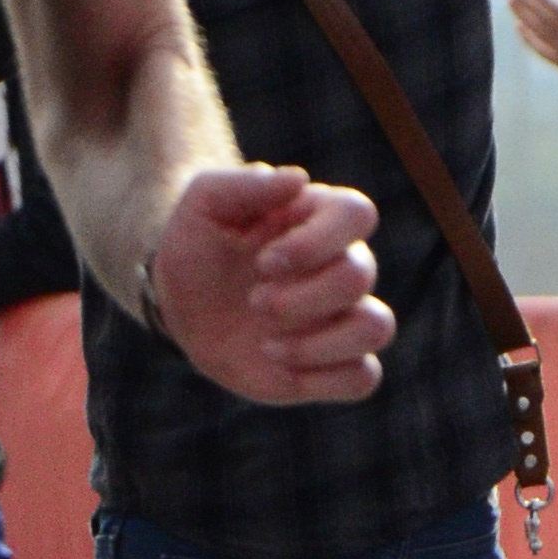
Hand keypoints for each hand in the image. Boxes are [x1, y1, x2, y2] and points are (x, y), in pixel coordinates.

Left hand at [148, 163, 390, 406]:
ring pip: (376, 328)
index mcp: (319, 218)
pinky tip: (278, 367)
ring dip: (321, 343)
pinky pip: (363, 377)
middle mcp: (340, 265)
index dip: (316, 242)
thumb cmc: (198, 242)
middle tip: (253, 301)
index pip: (357, 214)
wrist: (181, 302)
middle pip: (358, 276)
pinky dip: (324, 379)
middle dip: (301, 297)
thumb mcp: (205, 202)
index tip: (264, 262)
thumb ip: (246, 183)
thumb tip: (299, 180)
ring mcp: (340, 317)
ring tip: (268, 345)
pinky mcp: (332, 364)